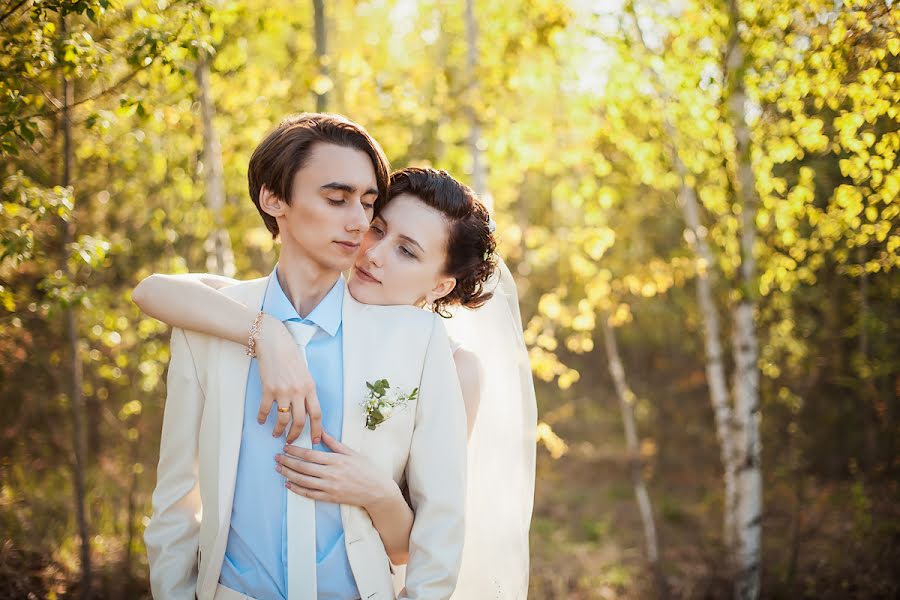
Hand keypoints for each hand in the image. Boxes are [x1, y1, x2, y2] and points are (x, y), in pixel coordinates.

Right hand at [255, 314, 322, 443]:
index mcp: (310, 387)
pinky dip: (263, 418)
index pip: (317, 414)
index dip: (317, 430)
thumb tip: (304, 409)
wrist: (275, 342)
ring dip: (279, 430)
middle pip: (299, 421)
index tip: (316, 440)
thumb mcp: (305, 373)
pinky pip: (266, 410)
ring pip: (283, 419)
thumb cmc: (291, 356)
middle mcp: (298, 391)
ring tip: (276, 433)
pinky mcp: (268, 389)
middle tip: (291, 441)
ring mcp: (283, 391)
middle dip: (295, 435)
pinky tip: (261, 421)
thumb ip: (306, 391)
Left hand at [275, 433, 399, 510]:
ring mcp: (330, 487)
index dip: (296, 451)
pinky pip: (309, 494)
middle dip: (288, 461)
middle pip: (303, 467)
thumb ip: (334, 443)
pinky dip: (297, 489)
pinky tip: (288, 485)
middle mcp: (331, 473)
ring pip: (303, 481)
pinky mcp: (330, 497)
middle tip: (277, 457)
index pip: (310, 454)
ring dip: (289, 474)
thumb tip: (321, 430)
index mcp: (336, 460)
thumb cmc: (366, 469)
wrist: (377, 491)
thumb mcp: (351, 452)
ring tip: (279, 469)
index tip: (285, 447)